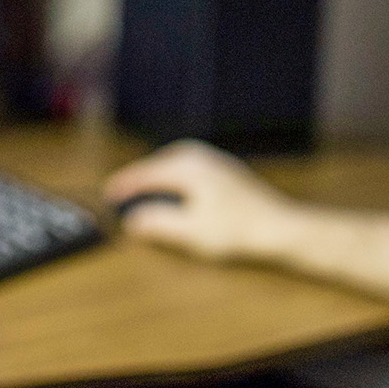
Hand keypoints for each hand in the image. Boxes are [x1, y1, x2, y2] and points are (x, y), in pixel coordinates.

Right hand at [104, 139, 298, 261]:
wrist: (279, 226)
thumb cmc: (238, 229)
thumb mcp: (191, 231)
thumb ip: (158, 223)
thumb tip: (133, 220)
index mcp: (188, 167)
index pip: (146, 173)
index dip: (125, 185)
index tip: (109, 195)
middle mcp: (200, 156)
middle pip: (158, 163)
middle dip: (139, 177)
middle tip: (121, 192)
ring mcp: (214, 160)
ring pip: (174, 163)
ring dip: (157, 176)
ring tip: (144, 191)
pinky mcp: (224, 170)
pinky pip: (188, 167)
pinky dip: (173, 177)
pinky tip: (176, 191)